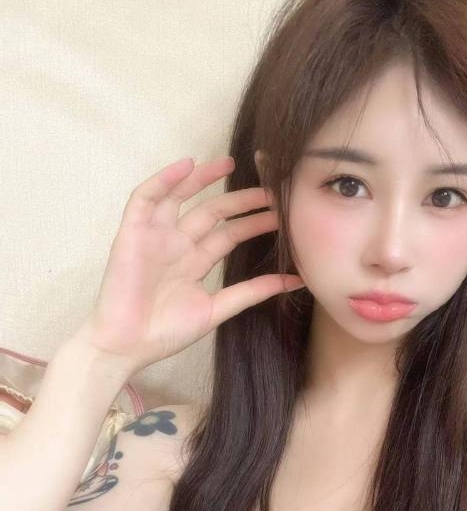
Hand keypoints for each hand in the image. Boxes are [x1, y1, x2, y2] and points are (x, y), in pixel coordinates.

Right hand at [74, 156, 303, 374]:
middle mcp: (177, 244)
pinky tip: (186, 165)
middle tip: (269, 189)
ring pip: (180, 196)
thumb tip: (295, 281)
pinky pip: (146, 198)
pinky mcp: (131, 233)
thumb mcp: (217, 310)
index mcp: (195, 262)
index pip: (229, 234)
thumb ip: (252, 292)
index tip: (282, 212)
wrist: (127, 347)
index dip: (254, 222)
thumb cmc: (166, 333)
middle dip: (239, 200)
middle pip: (211, 213)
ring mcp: (154, 236)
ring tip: (229, 163)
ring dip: (202, 178)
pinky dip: (164, 180)